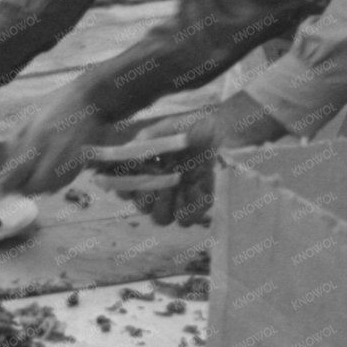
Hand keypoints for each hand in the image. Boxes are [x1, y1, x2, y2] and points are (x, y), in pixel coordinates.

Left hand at [0, 85, 114, 198]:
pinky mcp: (82, 160)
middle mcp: (56, 146)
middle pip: (38, 183)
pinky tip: (48, 178)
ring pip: (52, 187)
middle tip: (18, 187)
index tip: (3, 188)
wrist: (86, 101)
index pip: (22, 167)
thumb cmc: (52, 107)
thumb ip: (12, 142)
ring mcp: (71, 154)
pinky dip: (55, 186)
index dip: (10, 182)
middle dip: (25, 189)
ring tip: (31, 182)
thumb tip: (2, 167)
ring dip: (39, 189)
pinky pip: (65, 183)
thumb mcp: (27, 117)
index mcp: (39, 133)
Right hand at [128, 95, 287, 225]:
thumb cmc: (190, 127)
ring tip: (175, 185)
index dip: (124, 189)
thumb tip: (127, 155)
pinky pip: (190, 217)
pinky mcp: (199, 202)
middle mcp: (159, 188)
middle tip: (158, 183)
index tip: (129, 182)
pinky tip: (199, 184)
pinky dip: (192, 204)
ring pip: (163, 219)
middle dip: (147, 199)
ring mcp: (179, 197)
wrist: (222, 129)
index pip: (125, 190)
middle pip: (144, 210)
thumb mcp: (164, 129)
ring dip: (166, 206)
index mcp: (146, 171)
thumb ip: (145, 142)